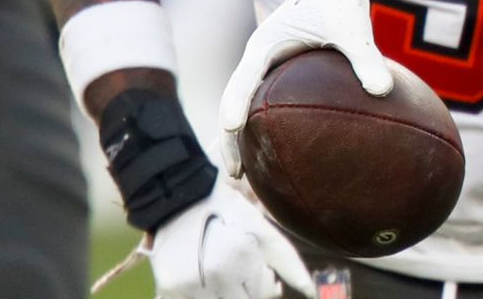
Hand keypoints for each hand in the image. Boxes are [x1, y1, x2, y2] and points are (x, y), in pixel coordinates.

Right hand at [149, 176, 316, 298]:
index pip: (265, 295)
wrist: (178, 194)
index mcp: (241, 257)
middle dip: (246, 289)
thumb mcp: (262, 228)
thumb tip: (313, 294)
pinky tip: (202, 273)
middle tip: (238, 267)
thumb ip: (289, 263)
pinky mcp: (169, 289)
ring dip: (226, 292)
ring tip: (221, 268)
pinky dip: (205, 293)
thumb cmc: (227, 210)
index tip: (259, 267)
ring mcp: (189, 285)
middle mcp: (214, 275)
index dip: (266, 282)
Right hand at [217, 0, 392, 171]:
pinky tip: (278, 157)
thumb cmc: (342, 1)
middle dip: (230, 139)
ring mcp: (266, 67)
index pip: (243, 80)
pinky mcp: (278, 74)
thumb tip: (384, 93)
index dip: (236, 105)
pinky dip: (261, 129)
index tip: (233, 129)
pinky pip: (263, 104)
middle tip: (235, 176)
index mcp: (266, 45)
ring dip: (240, 139)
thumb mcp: (354, 27)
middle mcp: (259, 58)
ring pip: (244, 106)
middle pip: (234, 101)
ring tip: (246, 179)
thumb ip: (366, 59)